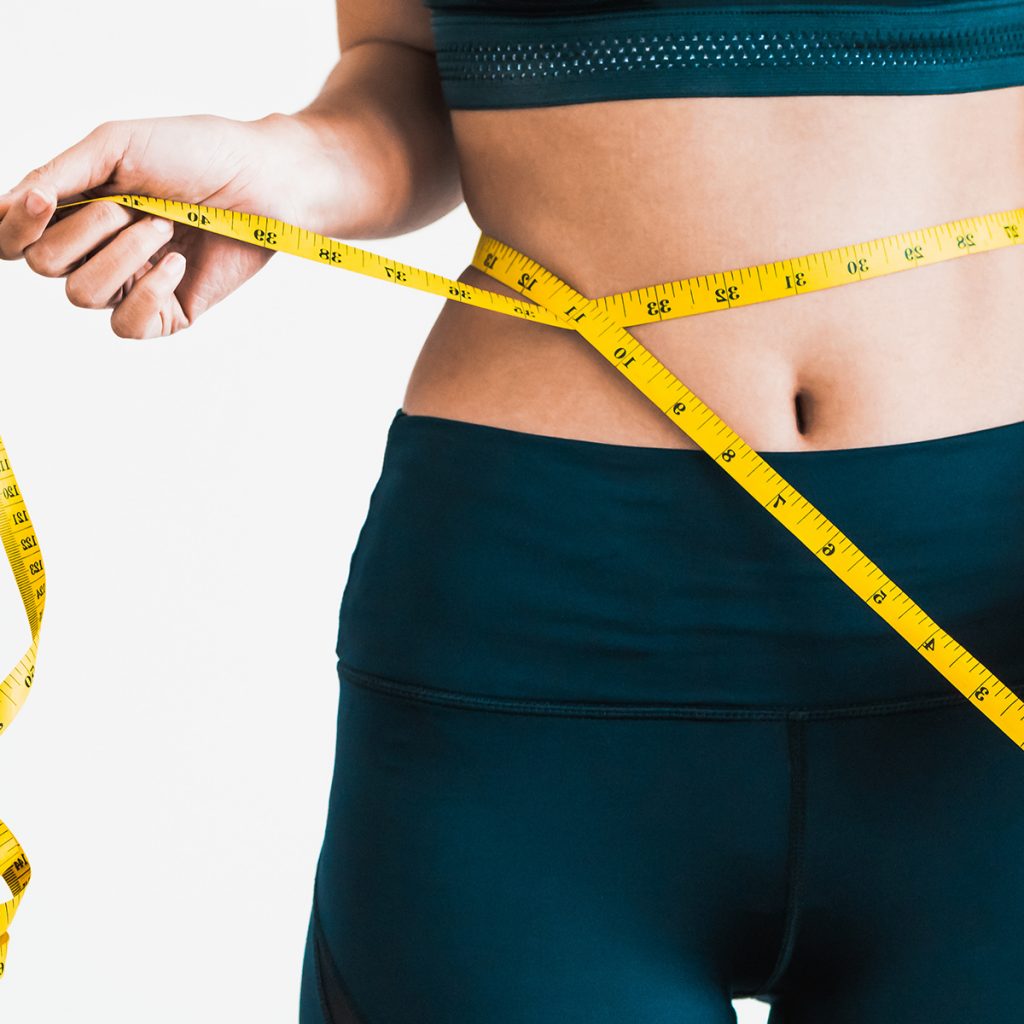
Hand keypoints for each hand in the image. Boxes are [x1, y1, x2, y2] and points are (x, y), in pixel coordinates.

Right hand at [0, 112, 360, 338]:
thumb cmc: (199, 154)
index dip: (12, 230)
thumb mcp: (118, 147)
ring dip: (122, 255)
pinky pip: (127, 325)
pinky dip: (147, 292)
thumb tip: (5, 205)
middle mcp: (98, 249)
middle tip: (137, 205)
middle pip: (44, 265)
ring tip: (167, 226)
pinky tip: (178, 266)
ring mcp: (132, 284)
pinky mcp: (168, 313)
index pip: (13, 239)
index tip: (39, 204)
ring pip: (82, 295)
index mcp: (77, 208)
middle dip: (86, 231)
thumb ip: (59, 174)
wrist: (266, 182)